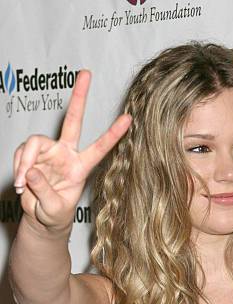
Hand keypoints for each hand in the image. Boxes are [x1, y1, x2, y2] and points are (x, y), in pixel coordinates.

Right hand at [13, 69, 131, 232]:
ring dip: (25, 163)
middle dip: (79, 97)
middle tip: (86, 72)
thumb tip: (32, 172)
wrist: (41, 218)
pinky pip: (21, 154)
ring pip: (34, 143)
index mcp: (80, 167)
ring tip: (22, 185)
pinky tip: (21, 184)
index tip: (129, 119)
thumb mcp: (53, 209)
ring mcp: (48, 152)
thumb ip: (44, 191)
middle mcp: (66, 154)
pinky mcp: (31, 155)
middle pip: (73, 120)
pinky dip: (18, 168)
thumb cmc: (54, 215)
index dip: (113, 134)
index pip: (100, 148)